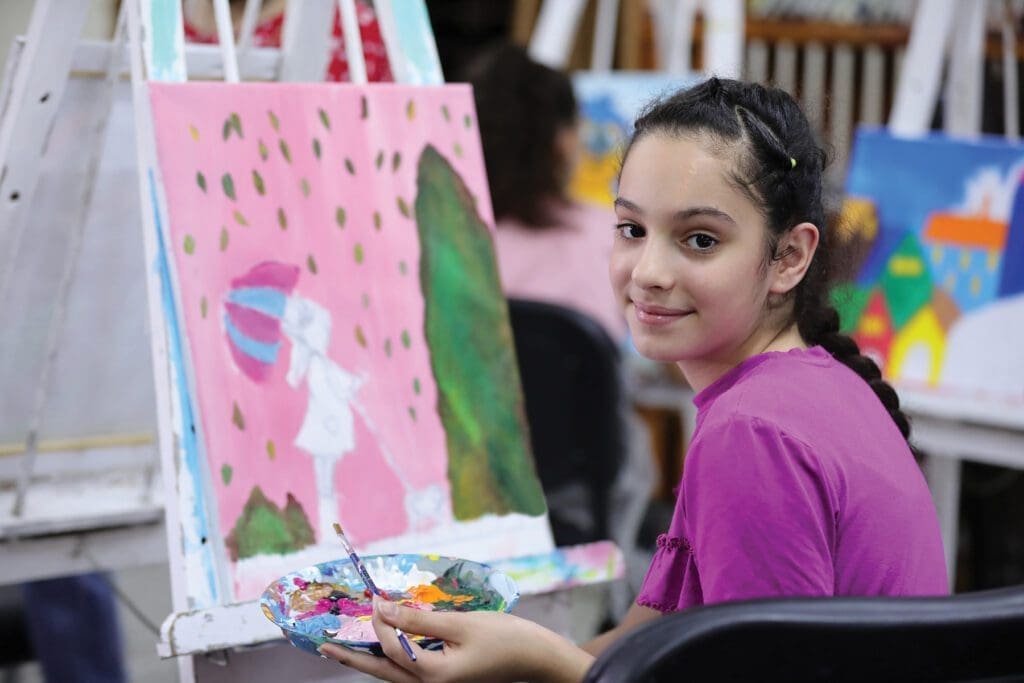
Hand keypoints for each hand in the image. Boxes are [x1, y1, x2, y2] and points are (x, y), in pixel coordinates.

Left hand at [319, 596, 592, 682]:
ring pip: (394, 673)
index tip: (374, 597)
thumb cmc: (507, 641)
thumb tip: (382, 608)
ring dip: (371, 657)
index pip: (392, 646)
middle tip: (323, 645)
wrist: (540, 661)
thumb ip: (419, 619)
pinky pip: (411, 669)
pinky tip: (388, 642)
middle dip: (352, 656)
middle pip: (381, 671)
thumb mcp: (462, 624)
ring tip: (346, 645)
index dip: (380, 620)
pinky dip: (395, 655)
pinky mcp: (446, 679)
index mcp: (433, 676)